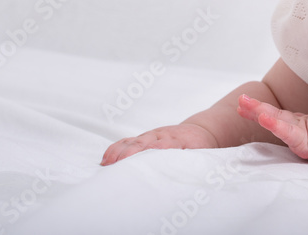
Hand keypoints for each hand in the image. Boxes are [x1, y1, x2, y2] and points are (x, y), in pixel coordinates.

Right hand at [101, 123, 218, 165]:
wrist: (201, 131)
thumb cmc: (201, 147)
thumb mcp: (202, 154)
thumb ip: (193, 162)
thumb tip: (187, 175)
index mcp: (178, 140)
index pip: (164, 145)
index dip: (154, 151)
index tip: (143, 160)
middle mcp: (162, 136)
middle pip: (143, 143)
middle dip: (129, 154)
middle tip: (116, 167)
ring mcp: (152, 136)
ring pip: (133, 141)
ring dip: (118, 152)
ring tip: (105, 165)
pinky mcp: (145, 138)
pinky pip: (127, 141)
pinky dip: (116, 149)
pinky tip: (106, 159)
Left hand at [237, 95, 307, 166]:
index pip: (288, 122)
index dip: (272, 116)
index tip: (260, 112)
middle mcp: (306, 128)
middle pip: (277, 116)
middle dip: (258, 109)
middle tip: (242, 102)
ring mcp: (305, 130)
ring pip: (276, 118)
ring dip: (257, 110)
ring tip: (243, 102)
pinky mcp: (304, 137)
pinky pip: (285, 130)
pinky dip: (272, 124)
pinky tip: (261, 117)